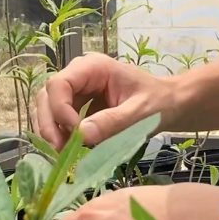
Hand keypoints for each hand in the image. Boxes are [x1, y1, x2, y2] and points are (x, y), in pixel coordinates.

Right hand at [36, 53, 174, 148]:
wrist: (170, 105)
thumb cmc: (159, 102)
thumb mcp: (140, 113)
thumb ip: (112, 122)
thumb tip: (81, 135)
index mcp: (94, 67)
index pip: (60, 83)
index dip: (59, 109)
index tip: (73, 133)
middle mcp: (81, 74)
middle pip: (48, 95)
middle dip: (49, 123)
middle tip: (59, 149)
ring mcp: (78, 90)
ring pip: (49, 107)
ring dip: (51, 130)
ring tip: (63, 153)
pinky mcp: (80, 106)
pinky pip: (60, 118)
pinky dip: (60, 134)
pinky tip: (69, 150)